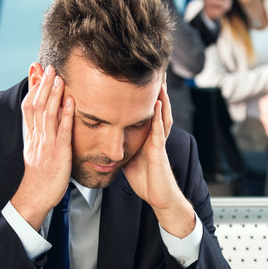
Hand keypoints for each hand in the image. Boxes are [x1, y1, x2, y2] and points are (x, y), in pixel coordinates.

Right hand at [10, 64, 74, 229]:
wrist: (34, 197)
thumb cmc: (39, 178)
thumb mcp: (36, 153)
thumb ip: (40, 136)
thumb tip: (44, 122)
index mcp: (31, 136)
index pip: (28, 106)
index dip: (32, 87)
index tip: (35, 70)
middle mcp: (36, 137)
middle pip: (35, 105)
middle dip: (41, 84)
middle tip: (48, 66)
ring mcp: (46, 144)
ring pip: (47, 114)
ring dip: (53, 94)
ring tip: (58, 77)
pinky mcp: (58, 153)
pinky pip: (62, 131)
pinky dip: (66, 115)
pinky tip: (71, 102)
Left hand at [123, 81, 195, 237]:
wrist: (159, 197)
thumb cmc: (146, 180)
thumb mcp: (129, 159)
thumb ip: (121, 147)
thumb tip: (106, 141)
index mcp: (146, 137)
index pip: (145, 111)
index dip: (143, 96)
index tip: (138, 78)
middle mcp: (154, 136)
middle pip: (157, 108)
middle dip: (157, 90)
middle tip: (156, 70)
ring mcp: (158, 143)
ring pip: (161, 115)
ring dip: (161, 98)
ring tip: (159, 80)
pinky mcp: (159, 152)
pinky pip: (159, 132)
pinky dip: (158, 117)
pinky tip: (156, 105)